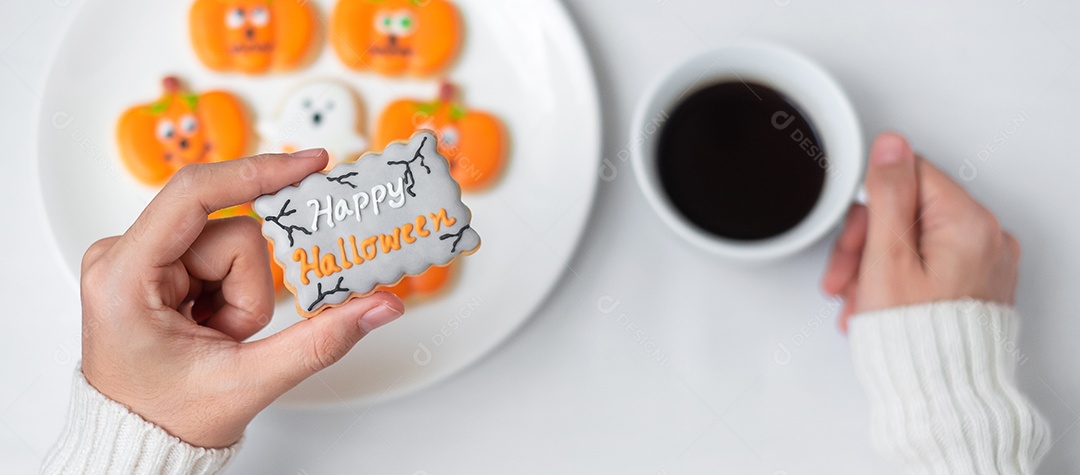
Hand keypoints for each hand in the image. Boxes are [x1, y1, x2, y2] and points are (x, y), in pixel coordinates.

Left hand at [79, 149, 404, 447]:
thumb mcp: (249, 381)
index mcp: (124, 276)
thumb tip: (380, 306)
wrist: (140, 441)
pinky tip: (212, 324)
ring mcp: (139, 256)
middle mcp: (123, 255)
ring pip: (232, 242)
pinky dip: (232, 291)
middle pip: (230, 230)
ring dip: (242, 294)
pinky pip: (221, 253)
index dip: (257, 173)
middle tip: (229, 334)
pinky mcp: (157, 261)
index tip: (310, 163)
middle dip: (249, 287)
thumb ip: (321, 341)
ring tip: (218, 336)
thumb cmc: (166, 416)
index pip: (194, 194)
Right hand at [822, 133, 1019, 331]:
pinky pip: (931, 265)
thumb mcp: (886, 257)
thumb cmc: (916, 338)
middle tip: (847, 277)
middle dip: (867, 244)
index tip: (854, 241)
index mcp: (969, 222)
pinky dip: (900, 280)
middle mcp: (988, 238)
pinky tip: (880, 304)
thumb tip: (890, 146)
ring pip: (915, 240)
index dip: (868, 209)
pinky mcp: (977, 286)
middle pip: (909, 211)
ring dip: (876, 266)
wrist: (941, 396)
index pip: (907, 177)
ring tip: (860, 301)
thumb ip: (887, 194)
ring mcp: (986, 264)